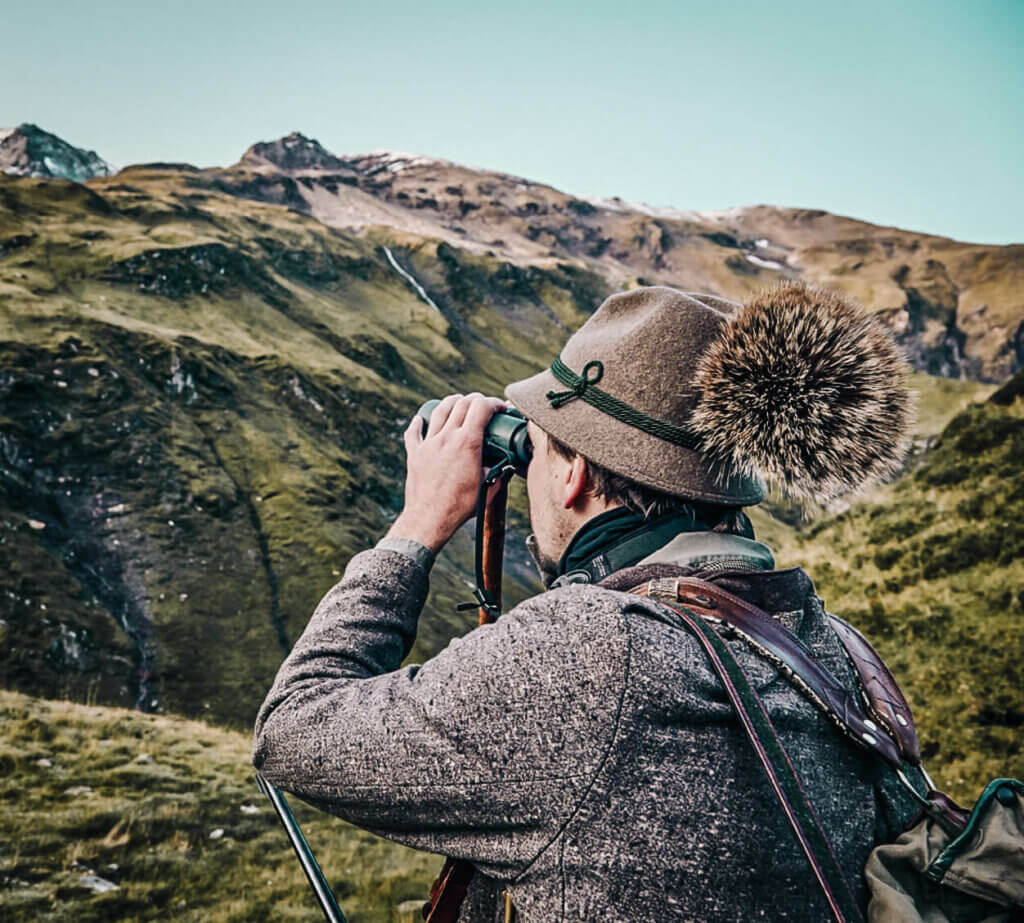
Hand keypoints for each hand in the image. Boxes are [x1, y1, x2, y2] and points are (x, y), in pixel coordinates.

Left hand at [386, 393, 507, 553]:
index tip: (501, 408)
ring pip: (439, 410)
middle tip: (483, 406)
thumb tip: (506, 468)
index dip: (494, 403)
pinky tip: (421, 420)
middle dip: (476, 400)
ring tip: (459, 403)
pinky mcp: (415, 454)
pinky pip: (414, 432)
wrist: (430, 519)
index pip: (481, 408)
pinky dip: (418, 422)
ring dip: (452, 403)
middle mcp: (447, 437)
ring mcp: (428, 444)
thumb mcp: (488, 489)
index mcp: (468, 443)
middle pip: (462, 404)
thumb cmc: (460, 506)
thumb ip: (499, 474)